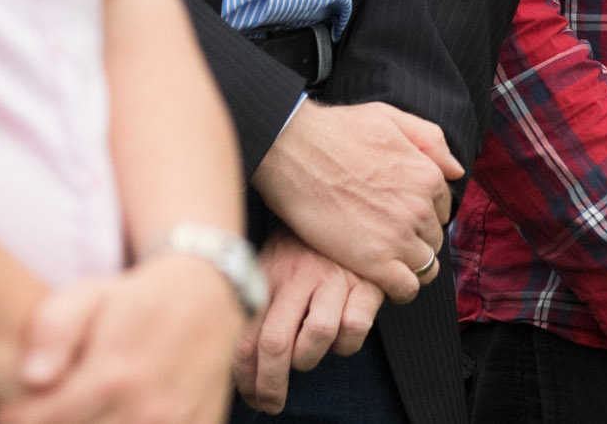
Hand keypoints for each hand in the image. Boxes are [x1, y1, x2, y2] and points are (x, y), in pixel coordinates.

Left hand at [0, 254, 241, 423]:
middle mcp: (143, 411)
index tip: (16, 406)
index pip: (34, 422)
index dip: (15, 415)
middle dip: (52, 423)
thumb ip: (52, 329)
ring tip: (83, 408)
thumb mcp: (89, 295)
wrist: (209, 303)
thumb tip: (32, 377)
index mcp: (111, 377)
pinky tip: (116, 412)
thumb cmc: (136, 300)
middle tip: (51, 406)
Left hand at [233, 232, 383, 413]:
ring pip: (317, 336)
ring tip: (307, 357)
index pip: (246, 334)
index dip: (244, 376)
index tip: (249, 395)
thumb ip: (257, 305)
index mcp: (269, 273)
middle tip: (271, 402)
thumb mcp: (272, 266)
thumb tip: (239, 362)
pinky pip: (355, 328)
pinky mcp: (367, 282)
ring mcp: (334, 277)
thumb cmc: (303, 249)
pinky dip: (347, 343)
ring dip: (309, 359)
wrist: (349, 205)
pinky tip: (341, 336)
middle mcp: (299, 274)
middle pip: (275, 343)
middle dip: (270, 385)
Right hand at [251, 100, 459, 301]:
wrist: (294, 151)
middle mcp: (420, 207)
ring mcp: (399, 236)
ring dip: (410, 265)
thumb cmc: (336, 131)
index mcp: (427, 175)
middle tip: (387, 237)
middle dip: (416, 239)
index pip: (443, 208)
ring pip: (425, 265)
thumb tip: (456, 170)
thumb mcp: (391, 117)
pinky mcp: (374, 261)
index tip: (401, 216)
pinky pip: (406, 288)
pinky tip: (382, 279)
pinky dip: (400, 289)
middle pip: (434, 237)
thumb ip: (430, 140)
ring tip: (384, 259)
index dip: (423, 213)